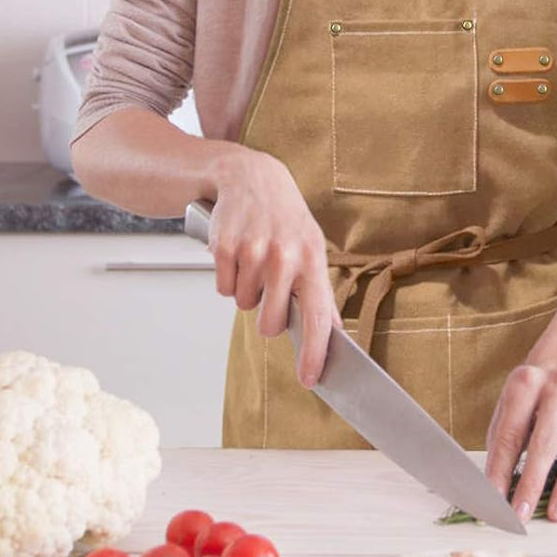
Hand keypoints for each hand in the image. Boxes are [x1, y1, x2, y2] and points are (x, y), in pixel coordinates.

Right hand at [209, 149, 335, 387]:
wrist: (251, 177)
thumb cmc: (285, 219)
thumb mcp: (311, 247)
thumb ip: (320, 291)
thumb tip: (333, 334)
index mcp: (312, 259)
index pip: (318, 317)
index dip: (313, 352)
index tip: (309, 379)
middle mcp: (284, 256)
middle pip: (270, 322)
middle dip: (266, 319)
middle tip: (269, 292)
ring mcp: (253, 251)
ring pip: (244, 305)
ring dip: (247, 292)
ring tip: (255, 262)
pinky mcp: (224, 247)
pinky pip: (223, 289)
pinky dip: (229, 280)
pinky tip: (238, 256)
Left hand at [483, 360, 556, 523]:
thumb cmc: (530, 396)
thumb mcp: (509, 407)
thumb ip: (502, 443)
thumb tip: (494, 488)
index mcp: (525, 383)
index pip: (511, 433)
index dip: (501, 468)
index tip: (494, 498)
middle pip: (544, 442)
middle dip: (532, 482)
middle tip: (521, 513)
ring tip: (555, 513)